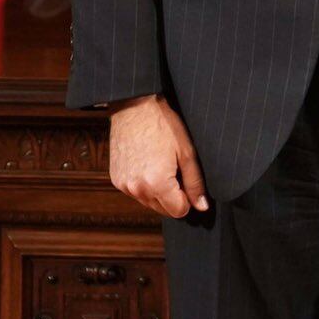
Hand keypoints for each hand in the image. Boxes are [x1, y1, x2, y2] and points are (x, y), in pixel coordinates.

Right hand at [108, 94, 207, 217]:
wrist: (134, 106)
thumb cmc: (163, 124)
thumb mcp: (187, 152)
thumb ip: (195, 183)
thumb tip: (202, 206)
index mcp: (156, 184)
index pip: (178, 211)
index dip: (188, 198)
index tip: (187, 180)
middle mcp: (137, 189)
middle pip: (163, 209)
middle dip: (173, 196)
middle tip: (175, 169)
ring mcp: (123, 185)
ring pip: (148, 202)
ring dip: (158, 191)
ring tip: (161, 164)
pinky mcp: (115, 179)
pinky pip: (135, 192)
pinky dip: (144, 184)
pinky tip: (148, 164)